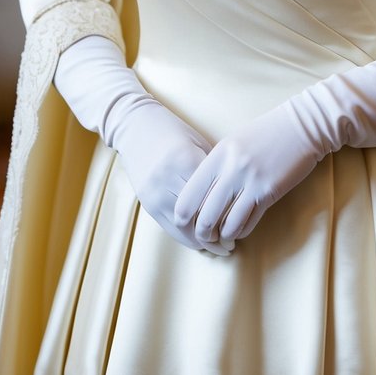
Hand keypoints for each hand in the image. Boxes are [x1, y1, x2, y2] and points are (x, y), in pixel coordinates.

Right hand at [54, 34, 231, 255]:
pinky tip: (199, 241)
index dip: (227, 212)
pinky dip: (185, 237)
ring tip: (218, 247)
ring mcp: (154, 192)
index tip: (240, 221)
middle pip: (197, 215)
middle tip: (232, 244)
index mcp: (184, 160)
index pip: (211, 195)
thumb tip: (233, 197)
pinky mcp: (146, 202)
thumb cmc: (173, 131)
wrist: (135, 127)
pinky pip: (168, 227)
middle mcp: (167, 179)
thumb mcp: (197, 143)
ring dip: (201, 241)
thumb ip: (212, 170)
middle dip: (216, 233)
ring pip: (182, 227)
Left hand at [175, 101, 319, 245]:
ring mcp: (250, 181)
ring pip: (225, 224)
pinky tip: (240, 229)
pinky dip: (240, 232)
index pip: (187, 196)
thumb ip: (216, 167)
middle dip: (202, 234)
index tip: (187, 224)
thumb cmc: (267, 133)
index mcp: (217, 155)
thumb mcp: (234, 144)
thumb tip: (200, 198)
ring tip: (223, 237)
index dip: (183, 217)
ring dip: (222, 236)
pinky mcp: (268, 192)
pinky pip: (246, 223)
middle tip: (206, 238)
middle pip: (203, 216)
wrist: (303, 126)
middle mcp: (230, 169)